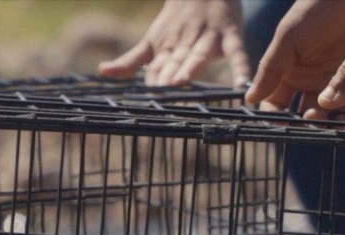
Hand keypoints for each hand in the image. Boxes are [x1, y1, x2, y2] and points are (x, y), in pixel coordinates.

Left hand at [100, 0, 250, 87]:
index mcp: (166, 49)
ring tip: (182, 80)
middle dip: (168, 76)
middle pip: (175, 62)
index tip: (146, 100)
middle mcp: (185, 45)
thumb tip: (102, 72)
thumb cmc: (176, 23)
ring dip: (191, 66)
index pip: (156, 69)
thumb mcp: (151, 42)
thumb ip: (129, 61)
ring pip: (198, 55)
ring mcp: (208, 39)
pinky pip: (237, 52)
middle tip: (161, 91)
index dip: (152, 81)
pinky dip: (241, 65)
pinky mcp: (230, 35)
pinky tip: (242, 83)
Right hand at [247, 0, 344, 116]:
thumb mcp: (288, 37)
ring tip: (335, 120)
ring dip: (333, 124)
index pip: (277, 105)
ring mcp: (342, 84)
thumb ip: (270, 69)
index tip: (279, 124)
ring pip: (334, 116)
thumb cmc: (319, 8)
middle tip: (312, 118)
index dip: (275, 117)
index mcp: (291, 74)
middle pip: (305, 115)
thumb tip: (249, 99)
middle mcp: (315, 83)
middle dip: (307, 122)